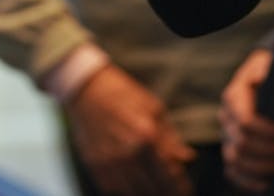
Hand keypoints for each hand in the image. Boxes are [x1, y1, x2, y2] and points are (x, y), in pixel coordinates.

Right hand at [66, 64, 193, 195]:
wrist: (85, 89)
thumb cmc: (123, 94)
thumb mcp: (153, 108)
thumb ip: (170, 137)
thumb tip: (188, 158)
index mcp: (147, 136)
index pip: (170, 175)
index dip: (181, 187)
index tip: (186, 190)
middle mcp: (128, 153)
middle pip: (154, 188)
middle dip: (167, 193)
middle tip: (174, 194)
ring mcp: (110, 162)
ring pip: (135, 193)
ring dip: (148, 194)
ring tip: (156, 191)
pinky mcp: (95, 165)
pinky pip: (114, 190)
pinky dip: (127, 191)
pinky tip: (135, 187)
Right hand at [220, 49, 273, 192]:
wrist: (261, 80)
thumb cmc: (268, 73)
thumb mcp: (266, 63)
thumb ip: (263, 68)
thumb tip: (260, 77)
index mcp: (232, 98)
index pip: (247, 122)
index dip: (271, 132)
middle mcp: (225, 119)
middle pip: (243, 144)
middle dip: (272, 150)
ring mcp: (226, 138)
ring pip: (236, 160)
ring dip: (264, 167)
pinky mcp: (231, 152)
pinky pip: (232, 172)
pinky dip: (247, 181)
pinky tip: (267, 184)